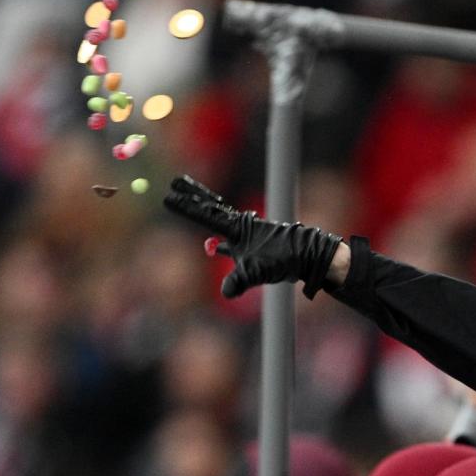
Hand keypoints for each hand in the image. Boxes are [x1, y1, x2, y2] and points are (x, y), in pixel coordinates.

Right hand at [163, 175, 347, 297]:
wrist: (308, 256)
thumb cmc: (283, 259)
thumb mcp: (257, 272)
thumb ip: (238, 281)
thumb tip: (226, 293)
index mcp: (237, 227)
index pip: (205, 214)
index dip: (186, 206)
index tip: (167, 195)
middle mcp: (240, 225)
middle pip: (210, 208)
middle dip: (193, 196)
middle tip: (177, 182)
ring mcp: (248, 233)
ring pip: (220, 220)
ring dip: (206, 212)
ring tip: (192, 202)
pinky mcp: (254, 245)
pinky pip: (231, 239)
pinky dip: (220, 239)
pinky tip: (214, 247)